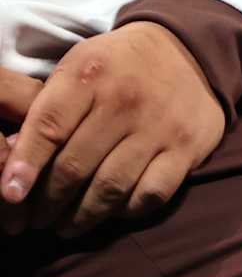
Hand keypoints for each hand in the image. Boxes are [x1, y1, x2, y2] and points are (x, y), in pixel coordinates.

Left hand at [1, 22, 224, 237]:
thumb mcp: (76, 69)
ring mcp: (160, 125)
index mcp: (91, 74)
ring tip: (66, 225)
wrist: (187, 50)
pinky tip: (113, 209)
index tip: (10, 196)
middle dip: (48, 203)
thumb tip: (16, 172)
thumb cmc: (116, 68)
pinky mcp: (188, 146)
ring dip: (81, 216)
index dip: (25, 166)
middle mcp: (126, 99)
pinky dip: (126, 211)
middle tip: (37, 219)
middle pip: (75, 166)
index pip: (49, 127)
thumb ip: (45, 113)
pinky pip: (151, 194)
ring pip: (110, 188)